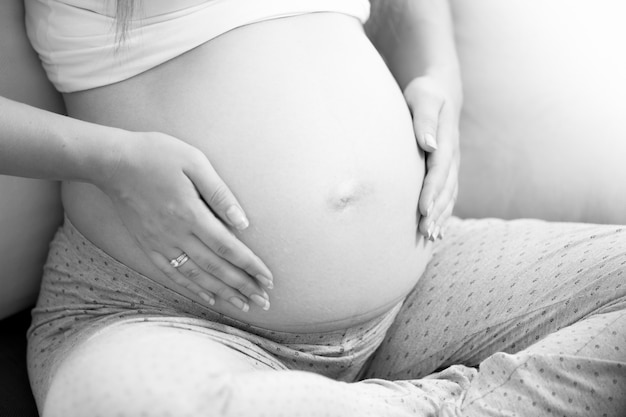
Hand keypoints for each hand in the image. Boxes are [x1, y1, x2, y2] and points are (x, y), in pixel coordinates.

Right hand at [95, 130, 272, 311]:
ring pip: (197, 277)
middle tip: (264, 301)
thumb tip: (242, 222)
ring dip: (223, 293)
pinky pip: (172, 274)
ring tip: (244, 305)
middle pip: (216, 268)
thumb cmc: (157, 155)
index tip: (268, 279)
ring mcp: (160, 244)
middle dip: (243, 286)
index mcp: (191, 214)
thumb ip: (219, 193)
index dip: (250, 266)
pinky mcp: (148, 246)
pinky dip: (193, 289)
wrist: (112, 162)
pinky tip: (209, 298)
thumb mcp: (194, 162)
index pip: (228, 248)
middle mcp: (176, 235)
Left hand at [404, 75, 460, 240]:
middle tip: (424, 232)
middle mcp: (451, 155)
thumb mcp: (423, 96)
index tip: (423, 209)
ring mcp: (452, 164)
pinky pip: (449, 194)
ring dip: (441, 216)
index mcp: (445, 139)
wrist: (441, 91)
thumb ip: (424, 118)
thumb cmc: (425, 93)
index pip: (439, 169)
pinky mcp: (448, 170)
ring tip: (430, 236)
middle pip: (446, 187)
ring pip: (449, 194)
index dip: (432, 190)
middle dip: (436, 211)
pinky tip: (436, 230)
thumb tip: (428, 144)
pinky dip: (444, 213)